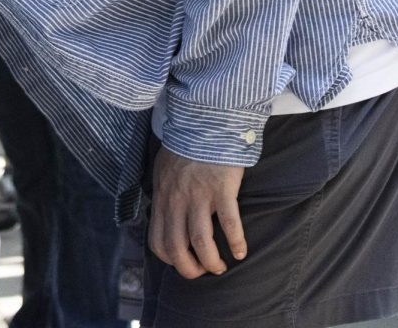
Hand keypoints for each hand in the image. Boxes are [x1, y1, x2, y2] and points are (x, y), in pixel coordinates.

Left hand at [149, 146, 246, 278]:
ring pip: (200, 241)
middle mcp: (176, 201)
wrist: (204, 126)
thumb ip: (164, 196)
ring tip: (221, 266)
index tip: (185, 263)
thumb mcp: (163, 173)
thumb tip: (166, 218)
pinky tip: (241, 252)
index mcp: (162, 199)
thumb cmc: (184, 150)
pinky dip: (236, 242)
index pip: (157, 241)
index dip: (171, 259)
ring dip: (211, 261)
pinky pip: (229, 223)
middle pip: (176, 248)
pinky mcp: (221, 189)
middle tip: (204, 272)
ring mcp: (198, 196)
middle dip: (190, 269)